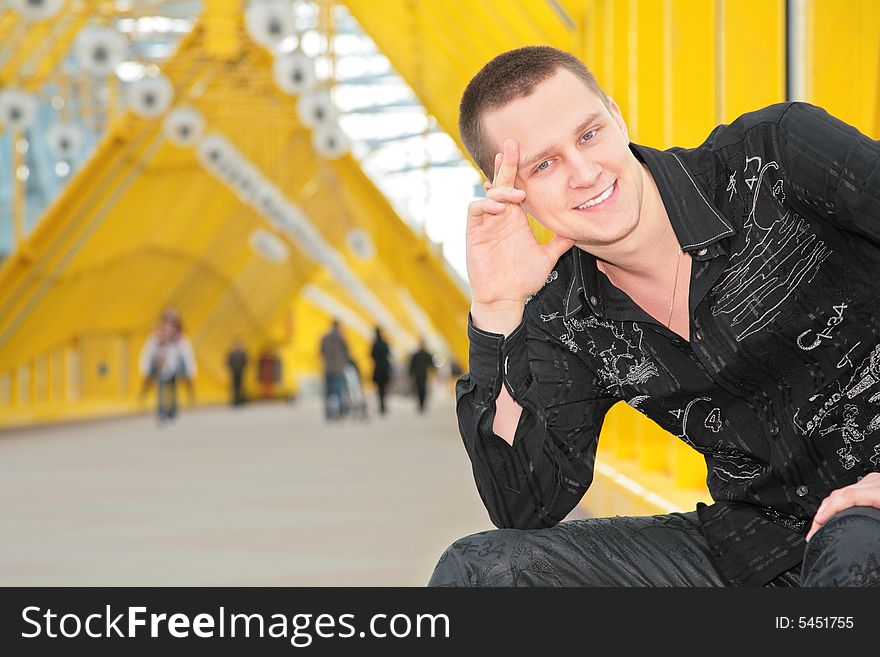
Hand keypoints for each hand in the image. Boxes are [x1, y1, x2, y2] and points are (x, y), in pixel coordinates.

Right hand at [465, 139, 574, 319]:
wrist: (505, 299)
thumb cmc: (522, 280)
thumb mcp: (547, 257)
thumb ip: (560, 242)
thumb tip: (578, 232)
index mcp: (515, 218)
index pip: (516, 187)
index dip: (519, 170)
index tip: (527, 150)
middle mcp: (500, 217)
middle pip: (501, 182)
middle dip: (506, 163)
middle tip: (511, 144)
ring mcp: (486, 224)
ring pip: (489, 195)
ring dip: (501, 190)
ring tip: (515, 195)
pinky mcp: (474, 233)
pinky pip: (475, 210)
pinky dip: (485, 205)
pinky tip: (499, 208)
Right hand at [805, 472, 879, 540]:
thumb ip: (874, 525)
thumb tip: (865, 541)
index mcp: (879, 492)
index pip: (847, 496)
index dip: (829, 510)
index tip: (818, 523)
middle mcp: (874, 483)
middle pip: (839, 494)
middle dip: (822, 512)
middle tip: (813, 530)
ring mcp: (872, 481)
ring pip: (840, 491)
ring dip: (827, 507)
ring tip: (820, 524)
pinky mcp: (872, 484)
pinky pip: (848, 490)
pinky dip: (837, 502)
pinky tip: (833, 512)